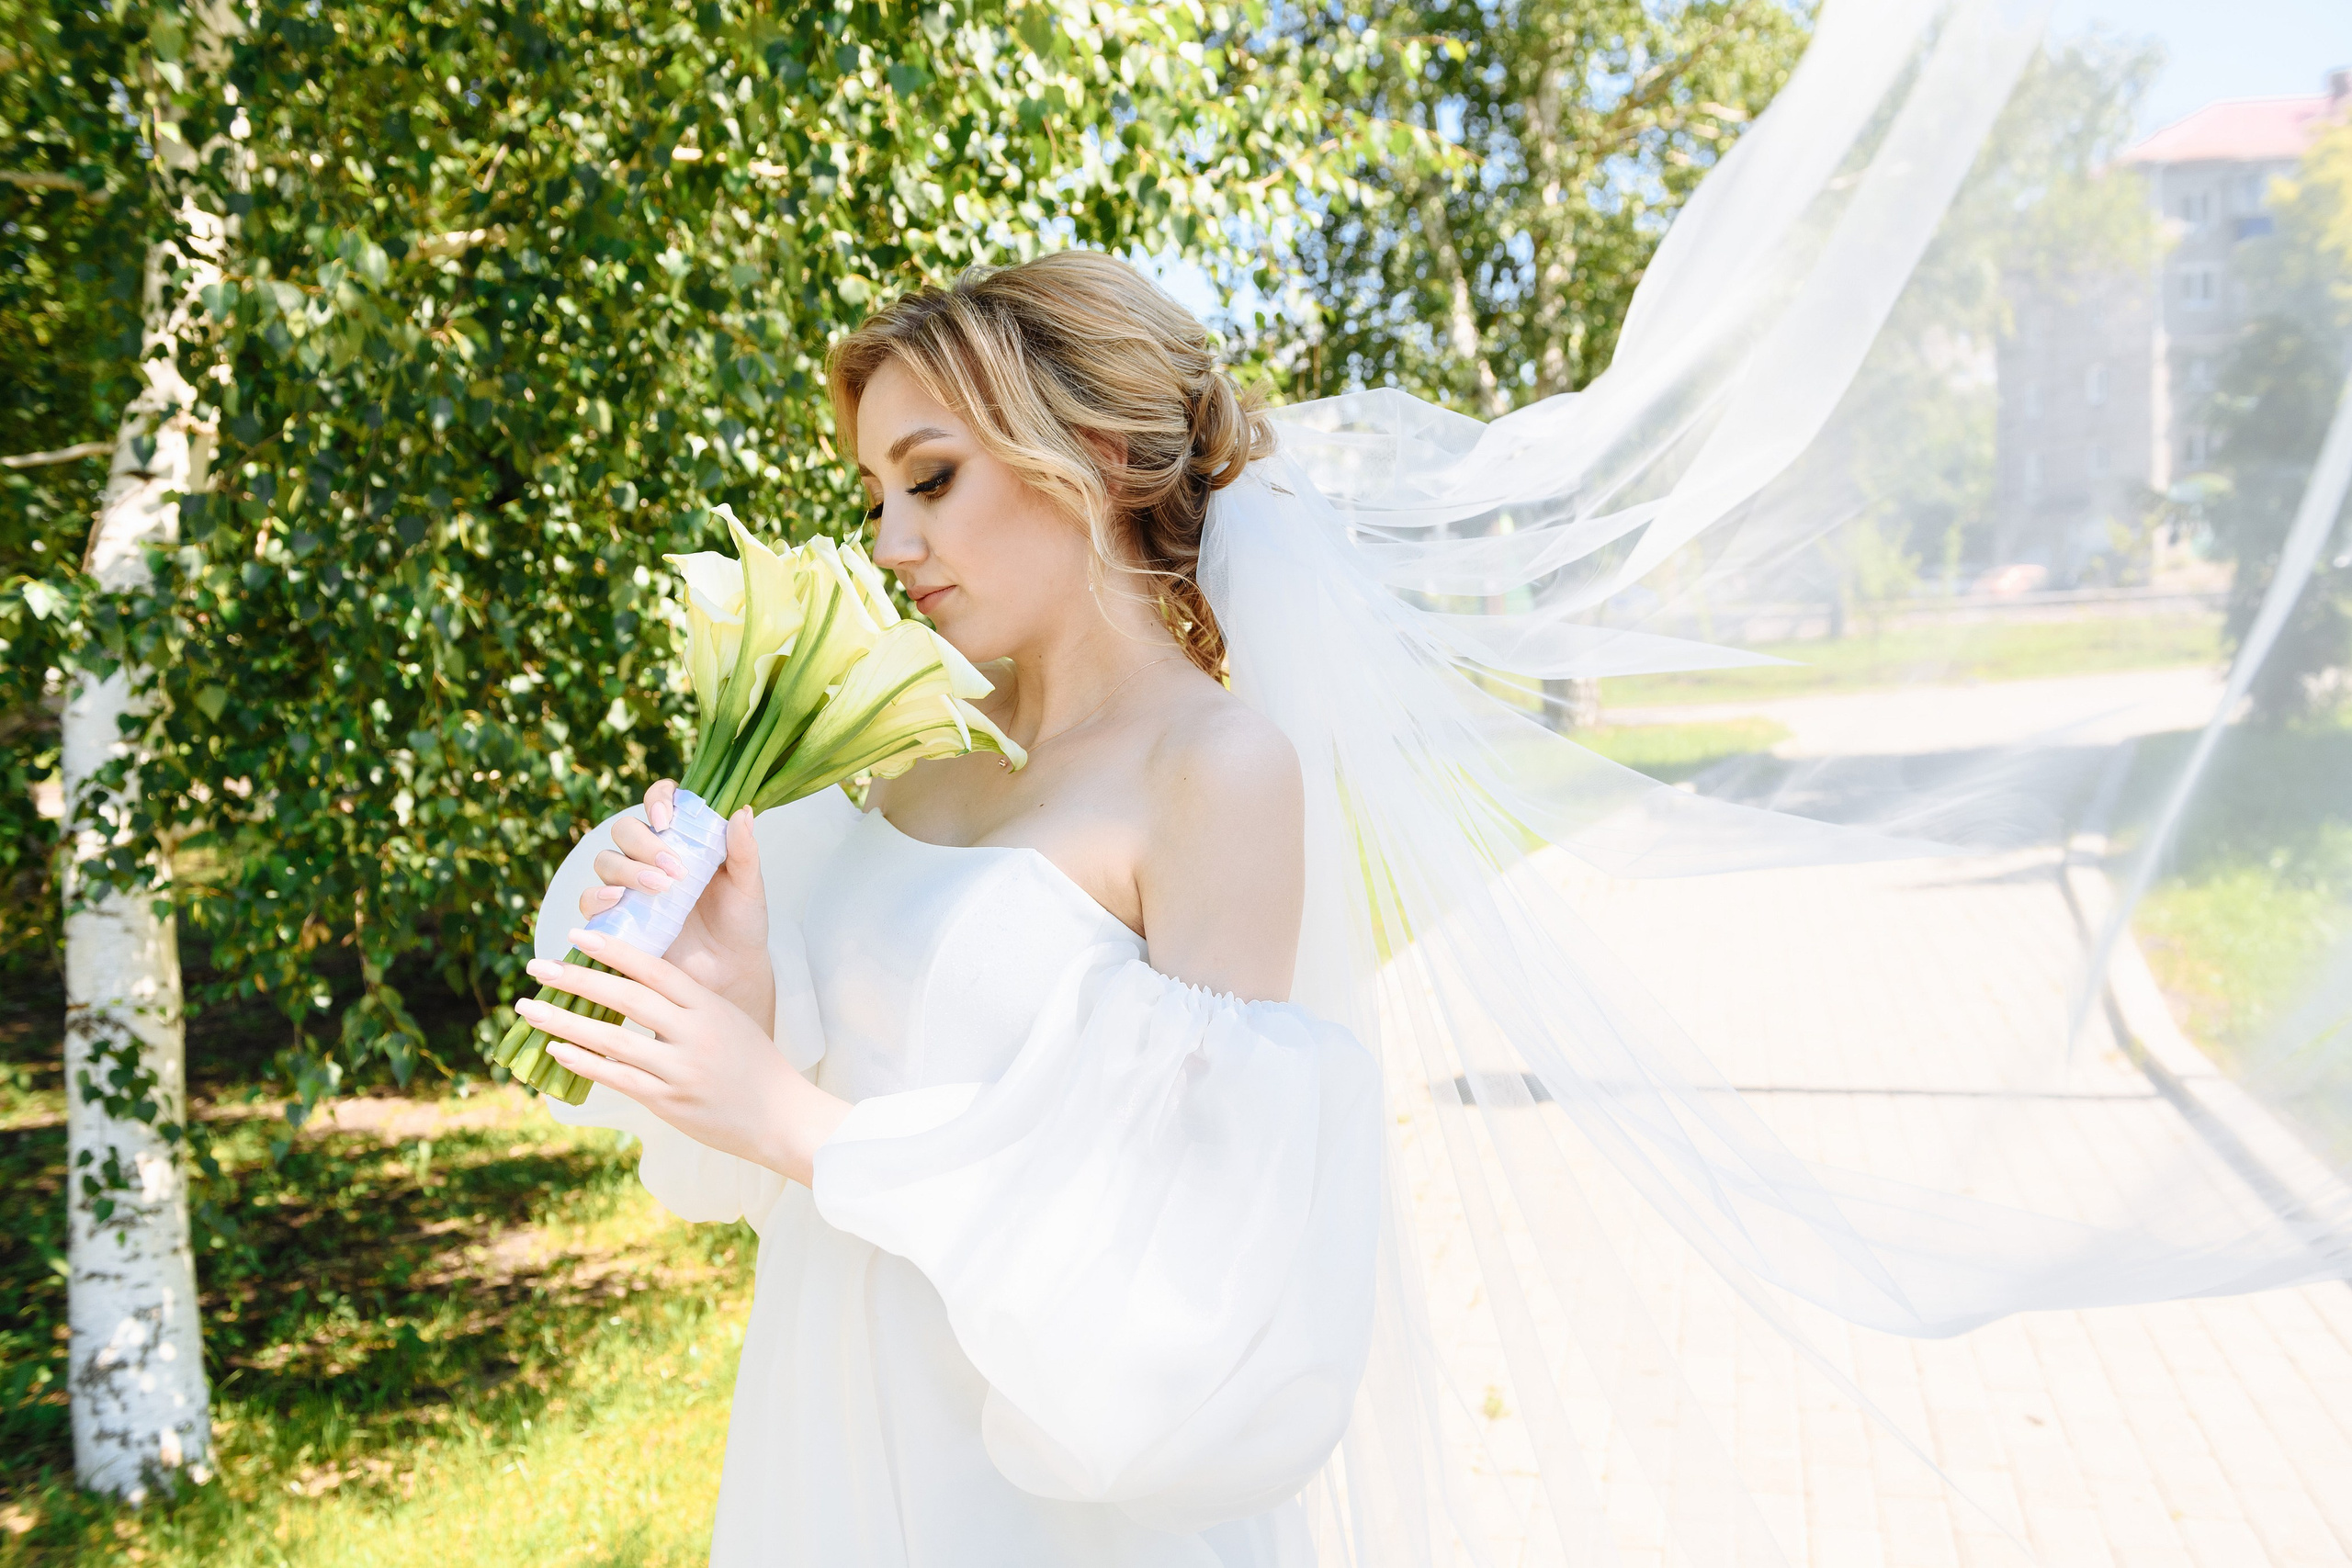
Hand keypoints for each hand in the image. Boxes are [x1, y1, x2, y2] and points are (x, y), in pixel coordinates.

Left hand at [522, 927, 848, 1184]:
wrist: (782, 1117)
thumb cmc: (753, 1065)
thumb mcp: (728, 1020)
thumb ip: (687, 1004)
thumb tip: (633, 984)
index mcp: (709, 1006)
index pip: (654, 968)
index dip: (613, 948)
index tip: (576, 933)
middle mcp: (694, 1033)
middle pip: (626, 997)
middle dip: (576, 978)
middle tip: (537, 965)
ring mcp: (681, 1068)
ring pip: (612, 1039)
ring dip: (565, 1021)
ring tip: (529, 1007)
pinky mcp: (670, 1101)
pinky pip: (618, 1078)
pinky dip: (583, 1062)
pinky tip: (556, 1050)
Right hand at [582, 779, 773, 1028]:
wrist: (730, 971)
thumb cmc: (740, 922)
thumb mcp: (748, 886)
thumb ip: (743, 850)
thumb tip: (743, 811)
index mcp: (682, 839)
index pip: (660, 801)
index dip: (657, 799)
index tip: (667, 817)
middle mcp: (650, 857)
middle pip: (625, 830)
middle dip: (644, 844)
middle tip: (673, 869)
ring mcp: (630, 887)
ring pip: (606, 861)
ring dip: (626, 869)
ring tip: (658, 888)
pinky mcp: (616, 918)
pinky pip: (591, 900)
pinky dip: (598, 896)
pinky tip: (619, 900)